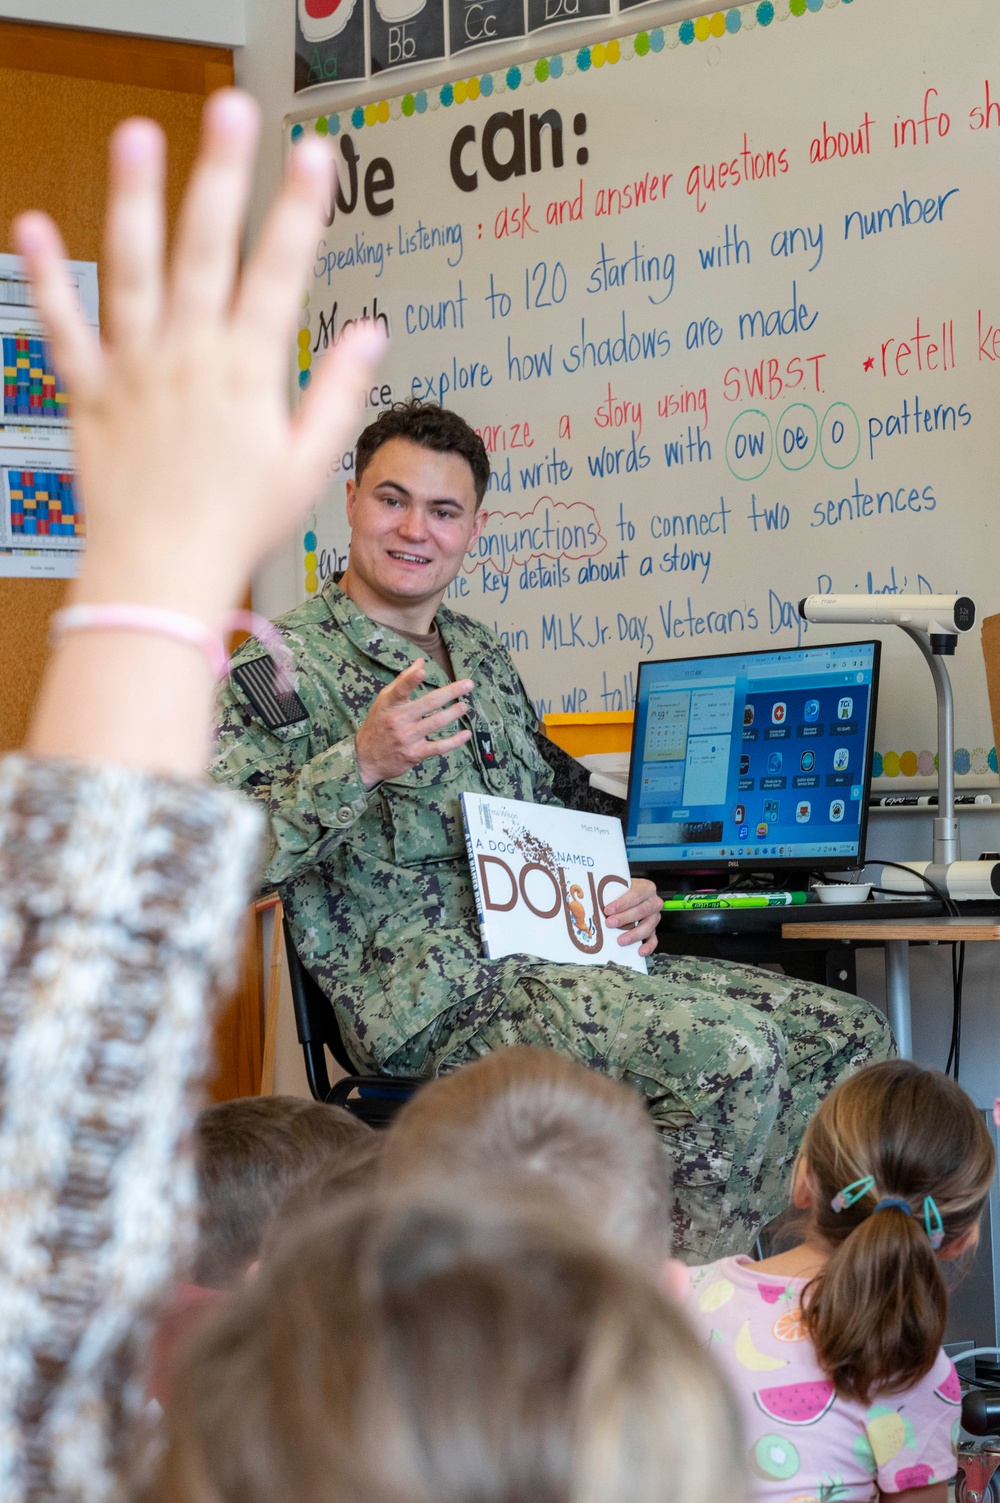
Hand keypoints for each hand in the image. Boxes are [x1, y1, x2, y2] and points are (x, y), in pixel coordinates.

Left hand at [16, 90, 383, 628]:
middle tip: (230, 112)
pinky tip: (31, 226)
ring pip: (132, 271)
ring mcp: (135, 371)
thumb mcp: (306, 467)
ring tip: (138, 136)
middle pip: (206, 251)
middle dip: (222, 176)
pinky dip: (44, 280)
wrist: (160, 575)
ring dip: (134, 200)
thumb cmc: (235, 529)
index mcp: (247, 375)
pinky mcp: (89, 393)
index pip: (280, 275)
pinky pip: (63, 329)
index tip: (313, 154)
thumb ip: (338, 393)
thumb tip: (370, 335)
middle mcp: (189, 359)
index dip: (300, 211)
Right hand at [355, 660, 474, 788]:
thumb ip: (403, 681)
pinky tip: (466, 734)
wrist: (366, 759)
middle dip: (451, 692)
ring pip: (436, 722)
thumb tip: (421, 662)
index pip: (400, 690)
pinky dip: (455, 741)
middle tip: (468, 684)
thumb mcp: (383, 701)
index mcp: (389, 704)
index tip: (423, 672)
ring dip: (454, 713)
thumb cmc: (377, 725)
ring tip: (464, 706)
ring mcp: (407, 738)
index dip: (411, 680)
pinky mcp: (414, 754)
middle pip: (428, 703)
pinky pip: (438, 747)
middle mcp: (398, 720)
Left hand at [603, 878, 660, 957]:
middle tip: (609, 923)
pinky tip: (640, 951)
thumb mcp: (620, 886)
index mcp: (646, 888)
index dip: (622, 903)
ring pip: (648, 927)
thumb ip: (612, 892)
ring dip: (633, 934)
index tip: (608, 910)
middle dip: (624, 919)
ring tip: (620, 940)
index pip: (636, 895)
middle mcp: (653, 903)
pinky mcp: (653, 929)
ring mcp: (654, 917)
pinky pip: (653, 939)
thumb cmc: (624, 891)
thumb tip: (595, 900)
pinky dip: (648, 946)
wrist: (632, 894)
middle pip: (641, 911)